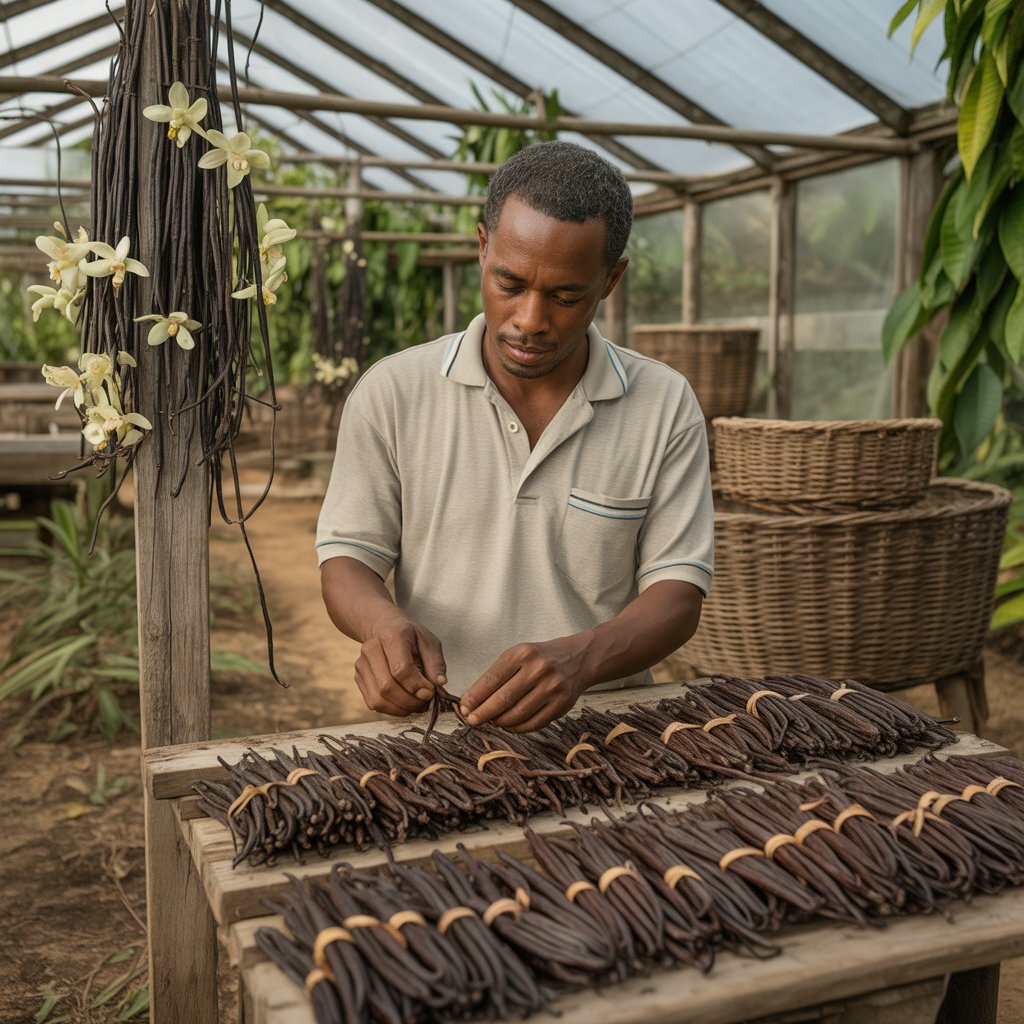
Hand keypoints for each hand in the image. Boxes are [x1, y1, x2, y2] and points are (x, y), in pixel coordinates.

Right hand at [354, 610, 446, 716]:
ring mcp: (361, 664)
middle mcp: (371, 649)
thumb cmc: (411, 637)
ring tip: (416, 705)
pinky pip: (373, 702)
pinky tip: (404, 704)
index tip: (430, 692)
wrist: (386, 628)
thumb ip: (436, 663)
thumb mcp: (429, 642)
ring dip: (401, 709)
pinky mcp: (358, 677)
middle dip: (410, 701)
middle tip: (425, 702)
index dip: (417, 686)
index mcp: (391, 635)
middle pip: (387, 687)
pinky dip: (391, 709)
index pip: (401, 669)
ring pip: (378, 699)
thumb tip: (440, 683)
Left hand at [459, 637, 590, 731]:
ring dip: (499, 722)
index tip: (463, 708)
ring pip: (517, 714)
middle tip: (471, 720)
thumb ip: (496, 676)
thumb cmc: (540, 658)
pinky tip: (509, 724)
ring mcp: (552, 688)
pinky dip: (516, 728)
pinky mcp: (561, 705)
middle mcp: (539, 669)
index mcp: (523, 654)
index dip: (475, 697)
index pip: (492, 679)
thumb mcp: (518, 656)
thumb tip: (471, 702)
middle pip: (503, 699)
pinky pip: (533, 724)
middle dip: (483, 713)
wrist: (578, 658)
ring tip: (492, 721)